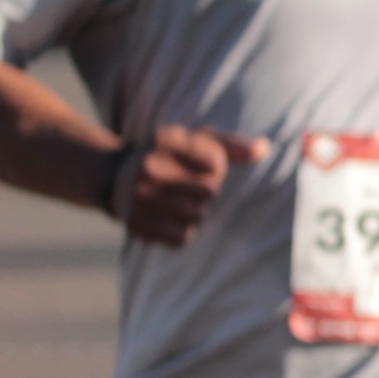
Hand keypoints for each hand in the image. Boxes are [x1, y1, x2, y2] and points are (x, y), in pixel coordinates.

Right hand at [114, 126, 272, 247]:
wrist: (114, 176)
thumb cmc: (170, 155)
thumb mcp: (196, 139)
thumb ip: (231, 144)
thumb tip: (263, 149)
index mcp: (164, 139)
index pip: (216, 163)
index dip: (215, 167)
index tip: (197, 163)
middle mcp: (147, 167)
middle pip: (208, 191)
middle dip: (205, 190)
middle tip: (186, 184)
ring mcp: (137, 197)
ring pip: (196, 216)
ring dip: (195, 212)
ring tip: (177, 200)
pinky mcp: (135, 223)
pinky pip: (181, 238)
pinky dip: (182, 232)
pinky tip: (169, 217)